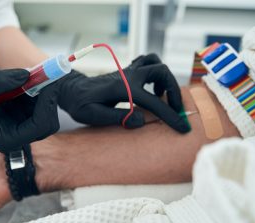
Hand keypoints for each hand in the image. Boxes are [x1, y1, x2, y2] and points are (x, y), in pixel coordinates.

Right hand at [0, 69, 59, 152]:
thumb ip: (2, 81)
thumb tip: (27, 74)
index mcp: (9, 139)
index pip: (39, 126)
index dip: (47, 105)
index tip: (49, 84)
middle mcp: (19, 136)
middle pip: (49, 123)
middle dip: (49, 100)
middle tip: (48, 78)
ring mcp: (23, 126)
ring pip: (47, 112)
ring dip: (44, 93)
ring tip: (34, 76)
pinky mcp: (24, 116)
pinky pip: (40, 103)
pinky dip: (39, 90)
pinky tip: (27, 80)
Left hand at [57, 54, 188, 131]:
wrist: (71, 90)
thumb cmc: (80, 105)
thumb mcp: (94, 116)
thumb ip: (118, 117)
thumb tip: (141, 120)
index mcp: (123, 89)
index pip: (154, 102)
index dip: (170, 116)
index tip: (183, 128)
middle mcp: (128, 76)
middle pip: (162, 72)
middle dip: (174, 90)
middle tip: (174, 108)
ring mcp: (128, 71)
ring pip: (156, 62)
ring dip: (165, 78)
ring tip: (161, 96)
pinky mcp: (126, 70)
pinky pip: (147, 62)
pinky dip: (155, 71)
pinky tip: (150, 86)